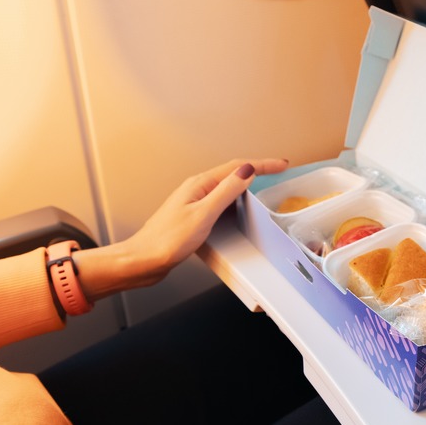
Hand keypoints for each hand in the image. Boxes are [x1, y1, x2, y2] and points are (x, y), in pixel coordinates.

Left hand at [76, 158, 288, 300]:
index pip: (238, 167)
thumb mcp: (204, 214)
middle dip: (258, 170)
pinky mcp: (193, 216)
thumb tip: (247, 170)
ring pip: (227, 188)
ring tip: (265, 187)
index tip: (282, 165)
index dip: (263, 164)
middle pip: (233, 173)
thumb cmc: (167, 240)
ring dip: (247, 185)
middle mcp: (197, 189)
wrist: (143, 260)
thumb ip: (226, 191)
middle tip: (278, 172)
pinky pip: (220, 202)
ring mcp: (194, 202)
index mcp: (200, 184)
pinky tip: (241, 210)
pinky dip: (236, 201)